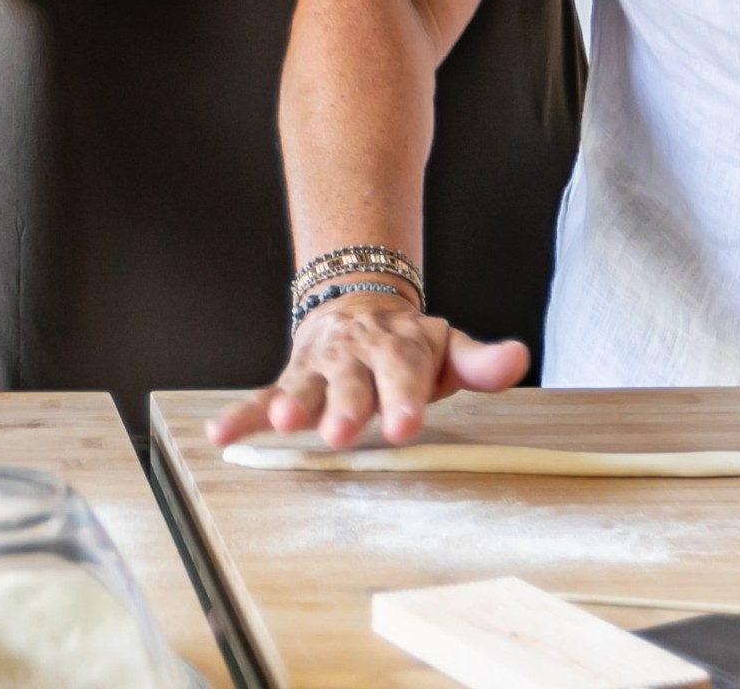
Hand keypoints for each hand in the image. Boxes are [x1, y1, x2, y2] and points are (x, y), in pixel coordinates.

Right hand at [204, 290, 529, 449]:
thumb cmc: (408, 344)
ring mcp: (318, 368)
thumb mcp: (447, 347)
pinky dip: (240, 415)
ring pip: (304, 388)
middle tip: (340, 433)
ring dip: (292, 406)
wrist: (356, 306)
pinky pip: (261, 398)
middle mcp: (355, 356)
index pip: (404, 372)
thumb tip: (518, 357)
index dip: (403, 398)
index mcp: (398, 347)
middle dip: (345, 407)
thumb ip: (480, 361)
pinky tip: (221, 433)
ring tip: (281, 425)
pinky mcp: (289, 382)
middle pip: (351, 383)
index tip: (404, 426)